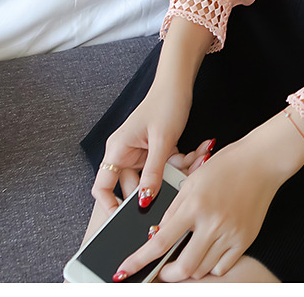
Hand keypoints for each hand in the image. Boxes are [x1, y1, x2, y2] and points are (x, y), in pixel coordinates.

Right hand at [92, 81, 192, 214]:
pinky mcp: (157, 151)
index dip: (109, 205)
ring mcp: (142, 153)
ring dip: (179, 171)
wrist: (179, 84)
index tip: (123, 220)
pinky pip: (169, 166)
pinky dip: (184, 161)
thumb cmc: (165, 104)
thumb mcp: (161, 141)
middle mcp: (126, 153)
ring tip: (197, 158)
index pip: (102, 187)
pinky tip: (201, 150)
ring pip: (158, 177)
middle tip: (180, 185)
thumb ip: (153, 172)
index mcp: (118, 150)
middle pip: (137, 185)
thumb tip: (144, 200)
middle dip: (160, 185)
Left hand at [111, 135, 282, 281]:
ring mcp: (231, 232)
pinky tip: (209, 251)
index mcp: (195, 205)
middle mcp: (213, 222)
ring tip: (188, 253)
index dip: (139, 260)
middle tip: (162, 270)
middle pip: (183, 267)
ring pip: (202, 269)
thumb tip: (157, 235)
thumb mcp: (192, 180)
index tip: (124, 271)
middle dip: (167, 275)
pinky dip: (211, 265)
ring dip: (190, 268)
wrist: (262, 161)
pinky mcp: (246, 238)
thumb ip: (174, 209)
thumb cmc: (226, 165)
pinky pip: (223, 266)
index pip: (161, 242)